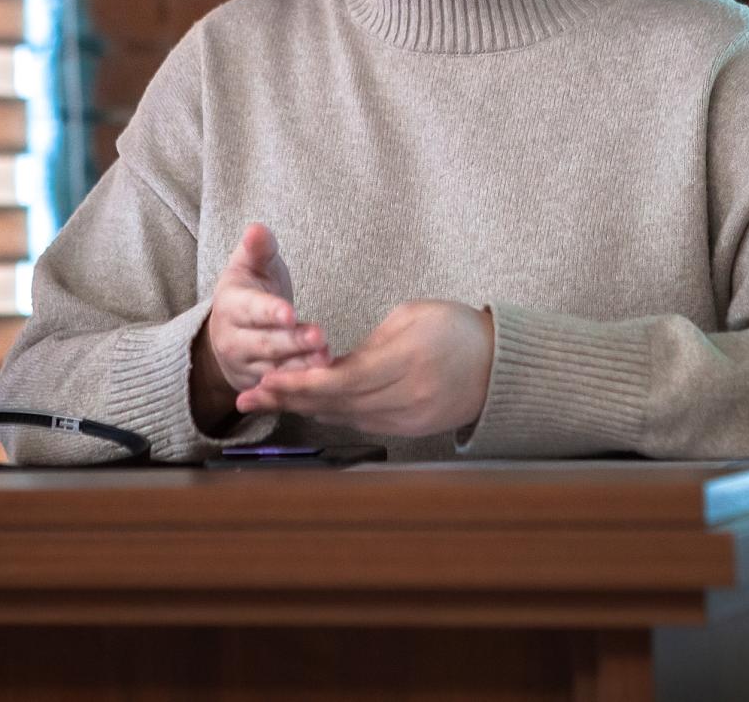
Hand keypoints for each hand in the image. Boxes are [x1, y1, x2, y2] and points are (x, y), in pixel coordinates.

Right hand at [192, 223, 329, 429]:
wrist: (227, 333)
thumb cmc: (248, 291)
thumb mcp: (249, 265)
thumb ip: (258, 249)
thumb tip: (256, 229)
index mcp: (231, 305)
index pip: (251, 310)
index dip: (269, 312)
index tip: (289, 312)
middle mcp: (233, 340)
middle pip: (265, 343)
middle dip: (292, 342)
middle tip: (320, 336)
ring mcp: (246, 366)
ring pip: (274, 369)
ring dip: (301, 367)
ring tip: (326, 359)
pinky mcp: (260, 385)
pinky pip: (280, 389)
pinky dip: (300, 387)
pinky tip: (322, 381)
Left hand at [234, 300, 495, 436]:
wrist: (499, 364)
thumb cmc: (456, 329)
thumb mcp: (409, 317)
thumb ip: (367, 344)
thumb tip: (329, 365)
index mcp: (405, 362)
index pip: (340, 381)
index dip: (299, 384)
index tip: (266, 381)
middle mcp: (406, 398)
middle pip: (336, 405)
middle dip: (289, 401)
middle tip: (249, 398)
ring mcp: (409, 419)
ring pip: (345, 419)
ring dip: (305, 410)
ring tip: (267, 402)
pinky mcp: (411, 430)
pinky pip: (363, 424)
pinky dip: (333, 415)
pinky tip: (308, 407)